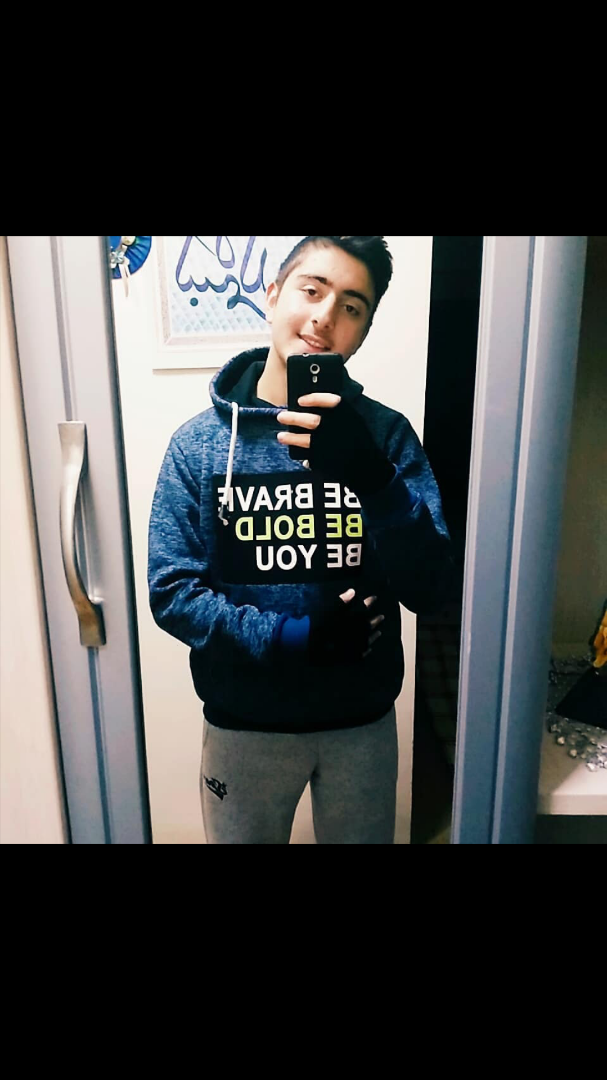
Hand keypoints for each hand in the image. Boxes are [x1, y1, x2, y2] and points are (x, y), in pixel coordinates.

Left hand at [277, 394, 394, 494]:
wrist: (368, 468)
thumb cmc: (361, 444)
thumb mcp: (355, 424)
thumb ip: (339, 415)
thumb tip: (314, 406)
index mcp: (348, 418)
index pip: (329, 401)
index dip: (313, 398)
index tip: (301, 400)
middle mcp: (338, 431)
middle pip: (311, 420)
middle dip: (294, 418)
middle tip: (282, 416)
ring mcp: (331, 447)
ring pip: (305, 440)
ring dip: (291, 437)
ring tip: (281, 436)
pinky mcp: (326, 461)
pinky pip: (308, 455)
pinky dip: (298, 452)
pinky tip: (291, 448)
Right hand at [308, 589, 384, 666]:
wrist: (305, 645)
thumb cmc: (316, 625)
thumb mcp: (327, 610)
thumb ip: (341, 601)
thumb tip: (353, 591)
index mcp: (349, 621)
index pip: (362, 610)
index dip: (368, 603)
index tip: (374, 598)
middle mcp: (354, 634)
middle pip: (367, 626)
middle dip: (375, 620)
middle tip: (382, 616)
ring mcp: (352, 647)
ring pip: (367, 640)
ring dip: (374, 636)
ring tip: (379, 632)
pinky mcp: (347, 657)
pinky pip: (361, 654)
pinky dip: (366, 650)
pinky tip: (369, 648)